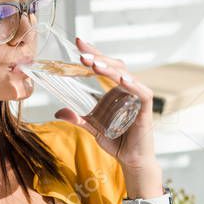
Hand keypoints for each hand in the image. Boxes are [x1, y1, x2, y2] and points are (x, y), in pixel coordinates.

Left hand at [54, 37, 156, 168]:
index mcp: (115, 90)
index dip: (93, 53)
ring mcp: (137, 97)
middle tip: (81, 54)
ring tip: (93, 63)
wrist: (131, 160)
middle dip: (98, 58)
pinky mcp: (146, 108)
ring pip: (125, 75)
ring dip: (109, 69)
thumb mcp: (92, 128)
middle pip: (115, 66)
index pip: (104, 66)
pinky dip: (132, 85)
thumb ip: (77, 119)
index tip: (78, 43)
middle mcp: (127, 89)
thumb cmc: (116, 141)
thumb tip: (58, 112)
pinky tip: (122, 79)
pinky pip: (141, 92)